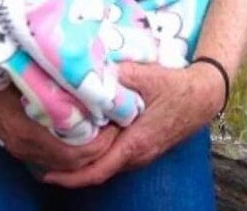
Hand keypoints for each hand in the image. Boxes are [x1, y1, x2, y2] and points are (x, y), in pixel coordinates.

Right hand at [0, 78, 120, 171]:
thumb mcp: (20, 64)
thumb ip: (50, 70)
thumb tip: (81, 67)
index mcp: (26, 129)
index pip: (72, 152)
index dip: (98, 142)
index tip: (116, 121)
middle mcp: (23, 144)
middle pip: (71, 161)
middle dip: (98, 146)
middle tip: (117, 122)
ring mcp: (19, 146)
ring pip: (62, 161)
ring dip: (86, 147)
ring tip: (104, 123)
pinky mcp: (18, 142)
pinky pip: (52, 154)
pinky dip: (71, 146)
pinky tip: (82, 127)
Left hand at [44, 60, 222, 186]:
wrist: (204, 95)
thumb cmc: (176, 87)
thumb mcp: (146, 76)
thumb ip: (118, 74)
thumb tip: (91, 70)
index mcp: (134, 144)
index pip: (97, 170)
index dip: (71, 176)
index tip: (48, 174)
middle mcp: (136, 155)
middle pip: (97, 171)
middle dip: (71, 170)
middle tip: (42, 159)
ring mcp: (141, 153)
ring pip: (107, 164)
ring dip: (84, 162)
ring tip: (58, 150)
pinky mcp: (143, 145)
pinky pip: (115, 156)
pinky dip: (97, 153)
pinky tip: (85, 139)